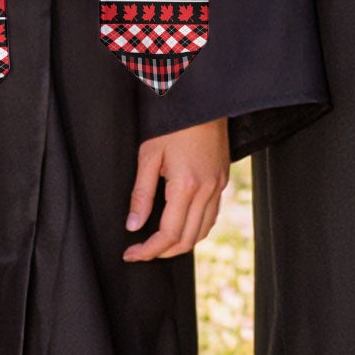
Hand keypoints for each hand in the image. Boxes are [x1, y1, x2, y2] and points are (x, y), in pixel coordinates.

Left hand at [123, 117, 229, 261]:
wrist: (203, 100)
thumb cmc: (173, 123)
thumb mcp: (149, 155)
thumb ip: (141, 194)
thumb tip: (133, 225)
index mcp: (186, 185)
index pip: (168, 234)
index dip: (148, 250)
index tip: (131, 253)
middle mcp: (207, 189)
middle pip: (187, 239)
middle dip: (162, 252)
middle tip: (141, 251)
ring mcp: (218, 185)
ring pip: (203, 231)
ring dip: (181, 243)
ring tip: (159, 243)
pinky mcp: (223, 179)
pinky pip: (212, 215)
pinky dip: (196, 228)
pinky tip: (181, 224)